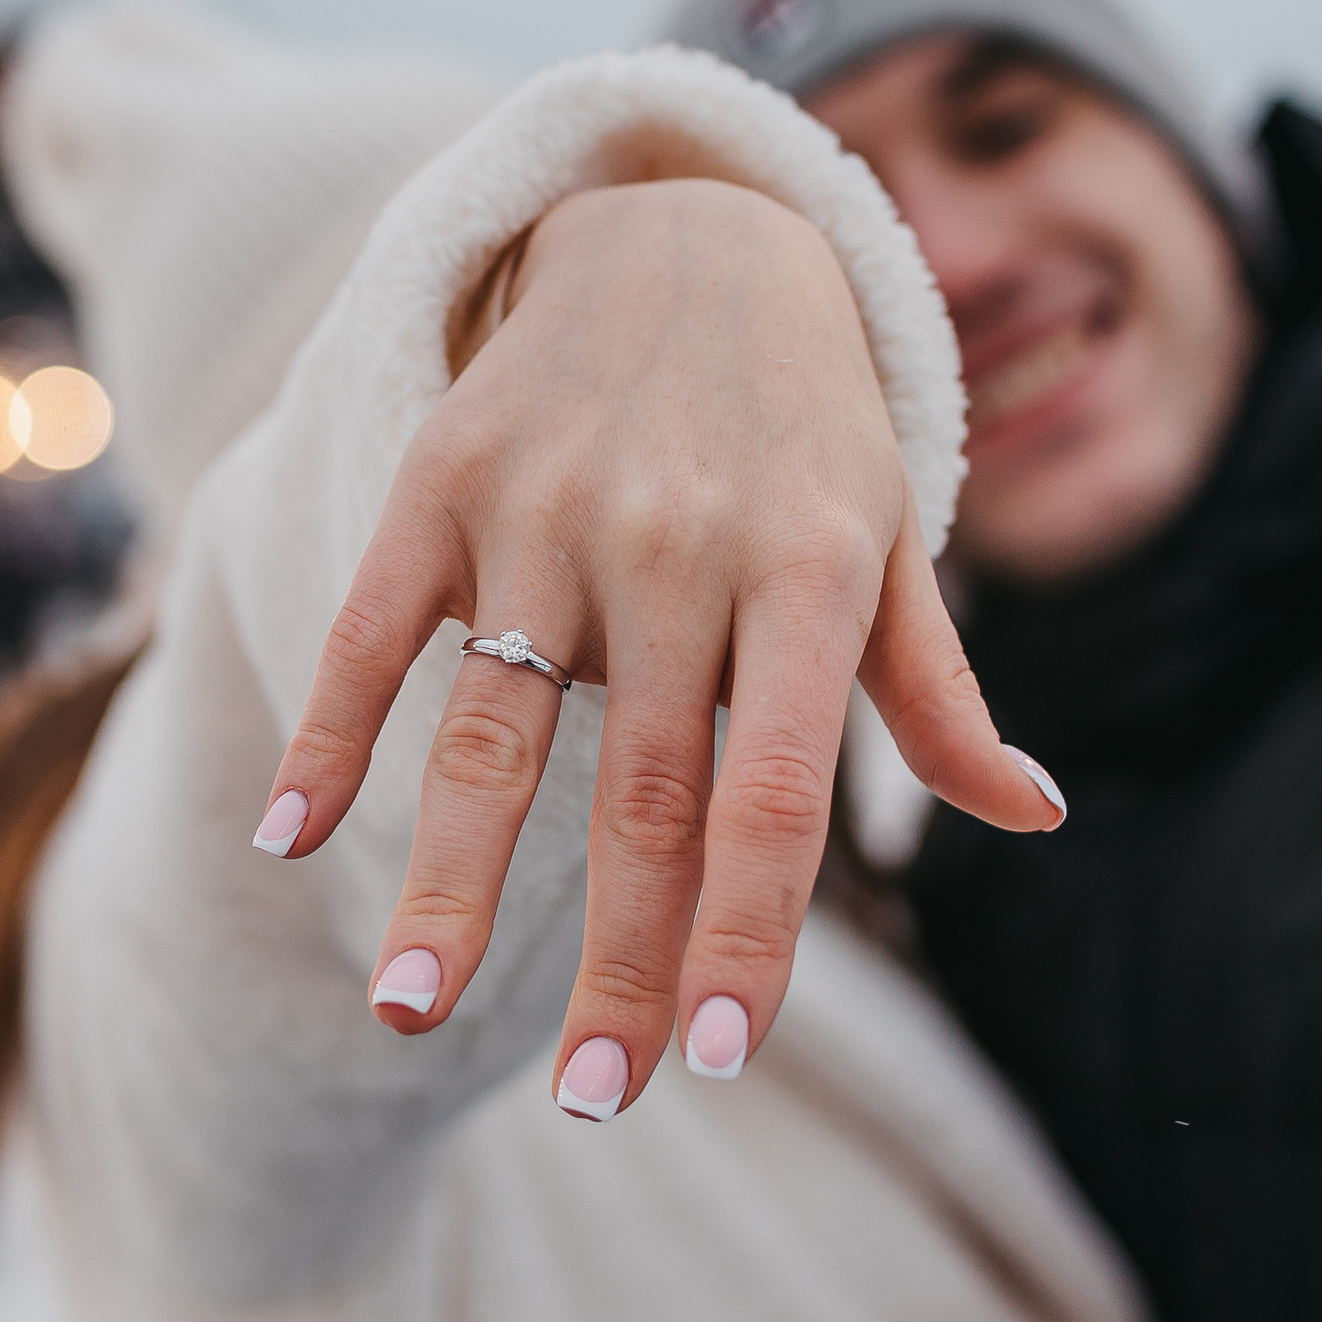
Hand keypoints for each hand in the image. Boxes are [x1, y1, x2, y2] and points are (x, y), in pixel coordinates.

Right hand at [254, 177, 1060, 1114]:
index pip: (774, 791)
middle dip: (618, 959)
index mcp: (807, 568)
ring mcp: (545, 509)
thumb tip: (1033, 817)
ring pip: (490, 733)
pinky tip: (288, 835)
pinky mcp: (442, 477)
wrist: (687, 221)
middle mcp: (677, 543)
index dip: (748, 932)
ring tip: (410, 1014)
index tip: (717, 1058)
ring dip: (448, 883)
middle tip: (597, 1101)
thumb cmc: (805, 420)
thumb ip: (935, 688)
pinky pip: (375, 626)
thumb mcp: (887, 534)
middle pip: (640, 794)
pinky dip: (325, 730)